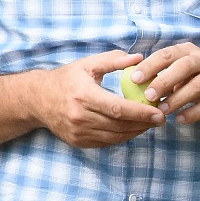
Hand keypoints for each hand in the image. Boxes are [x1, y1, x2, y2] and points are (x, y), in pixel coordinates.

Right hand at [36, 51, 166, 146]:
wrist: (37, 99)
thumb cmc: (66, 78)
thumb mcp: (87, 64)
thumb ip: (113, 60)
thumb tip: (139, 58)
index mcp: (83, 96)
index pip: (118, 108)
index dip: (140, 112)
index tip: (159, 112)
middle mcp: (80, 117)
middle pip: (119, 125)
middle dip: (144, 123)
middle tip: (161, 118)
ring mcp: (78, 132)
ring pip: (115, 136)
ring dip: (136, 131)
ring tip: (150, 123)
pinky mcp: (78, 142)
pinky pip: (106, 142)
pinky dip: (123, 136)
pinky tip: (133, 128)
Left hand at [132, 44, 199, 124]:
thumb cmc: (199, 75)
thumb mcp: (183, 68)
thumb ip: (163, 74)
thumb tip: (135, 86)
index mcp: (188, 51)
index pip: (167, 54)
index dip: (150, 65)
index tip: (134, 78)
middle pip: (184, 66)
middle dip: (165, 80)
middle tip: (148, 95)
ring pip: (197, 85)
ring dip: (178, 98)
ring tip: (163, 111)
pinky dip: (194, 113)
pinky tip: (180, 120)